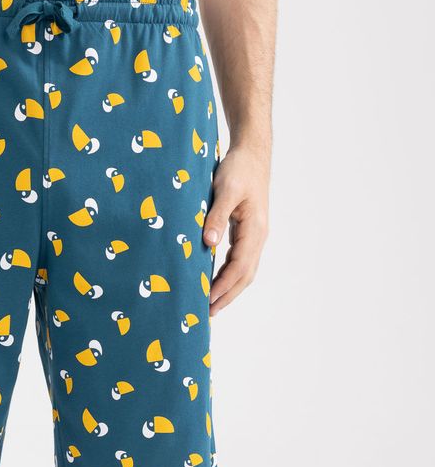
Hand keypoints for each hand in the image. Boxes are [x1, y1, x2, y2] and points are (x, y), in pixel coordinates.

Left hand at [203, 145, 268, 316]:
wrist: (251, 153)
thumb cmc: (238, 169)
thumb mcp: (225, 189)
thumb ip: (217, 216)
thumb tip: (208, 242)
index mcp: (254, 229)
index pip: (240, 266)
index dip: (224, 286)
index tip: (209, 300)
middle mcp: (258, 236)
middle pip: (245, 275)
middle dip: (228, 295)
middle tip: (208, 313)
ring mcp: (255, 235)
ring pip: (244, 270)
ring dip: (229, 288)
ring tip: (211, 303)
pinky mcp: (248, 232)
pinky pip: (240, 260)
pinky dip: (228, 274)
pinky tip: (215, 280)